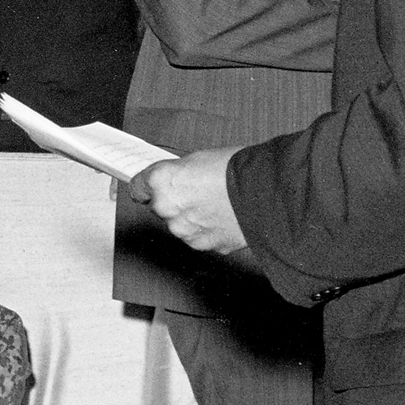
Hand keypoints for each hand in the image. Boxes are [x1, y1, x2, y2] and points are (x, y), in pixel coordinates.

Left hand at [129, 148, 248, 253]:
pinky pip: (198, 237)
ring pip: (179, 225)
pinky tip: (223, 218)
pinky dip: (207, 231)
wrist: (267, 193)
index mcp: (161, 182)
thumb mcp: (199, 159)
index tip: (150, 188)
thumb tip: (174, 181)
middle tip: (197, 193)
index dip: (147, 187)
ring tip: (216, 205)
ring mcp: (183, 230)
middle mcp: (166, 208)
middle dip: (174, 202)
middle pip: (160, 208)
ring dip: (191, 218)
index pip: (138, 187)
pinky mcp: (201, 245)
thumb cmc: (237, 170)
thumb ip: (178, 174)